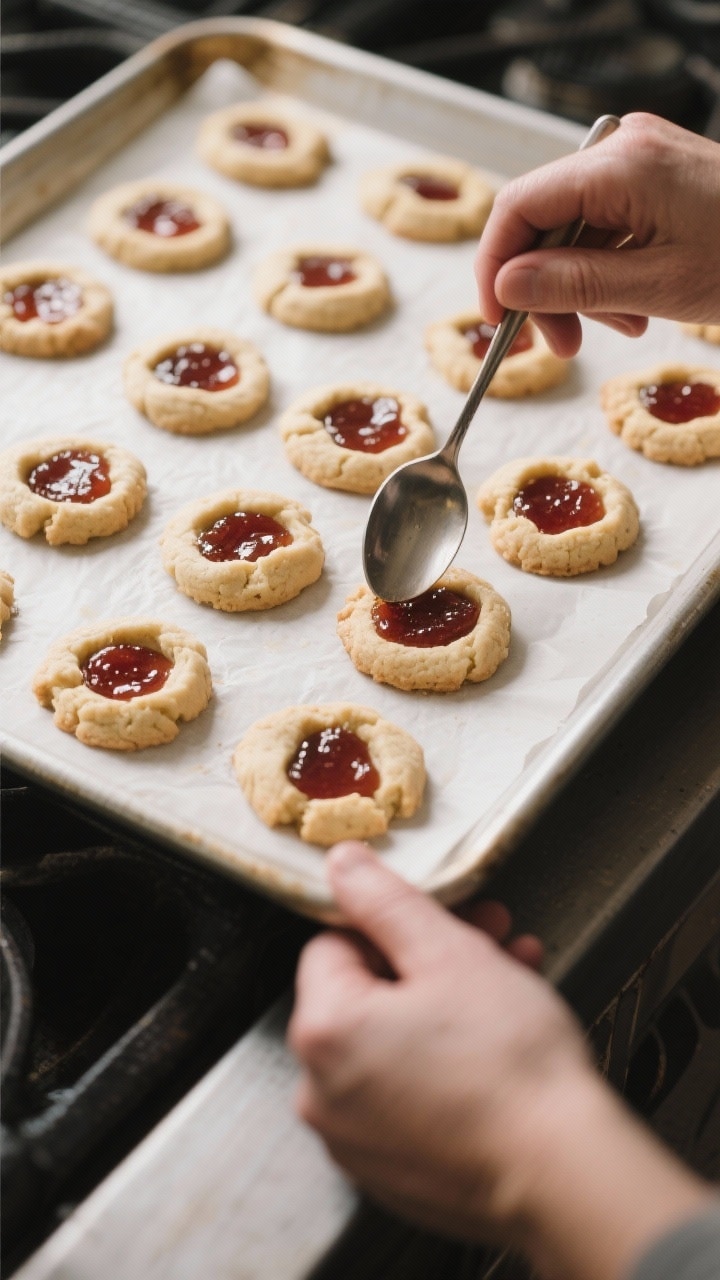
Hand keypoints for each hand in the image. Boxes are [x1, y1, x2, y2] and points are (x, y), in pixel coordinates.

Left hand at [289, 841, 713, 1279]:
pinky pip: (405, 1095)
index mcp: (322, 1031)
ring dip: (447, 1003)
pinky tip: (499, 1038)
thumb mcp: (448, 953)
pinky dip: (442, 1063)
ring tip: (514, 978)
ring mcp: (353, 1140)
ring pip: (391, 1043)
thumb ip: (384, 901)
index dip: (394, 922)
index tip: (447, 918)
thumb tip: (339, 864)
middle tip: (491, 938)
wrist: (563, 1176)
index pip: (333, 944)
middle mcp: (320, 1093)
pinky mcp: (390, 1172)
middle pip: (366, 994)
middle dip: (431, 958)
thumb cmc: (509, 1064)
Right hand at [475, 112, 719, 356]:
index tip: (497, 320)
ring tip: (617, 327)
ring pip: (572, 229)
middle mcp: (623, 150)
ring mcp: (639, 161)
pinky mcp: (654, 178)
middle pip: (543, 220)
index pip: (519, 206)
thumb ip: (574, 285)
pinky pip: (604, 225)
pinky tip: (633, 308)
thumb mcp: (658, 286)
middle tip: (559, 344)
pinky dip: (607, 271)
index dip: (496, 266)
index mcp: (620, 165)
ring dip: (578, 287)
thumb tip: (507, 287)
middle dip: (542, 286)